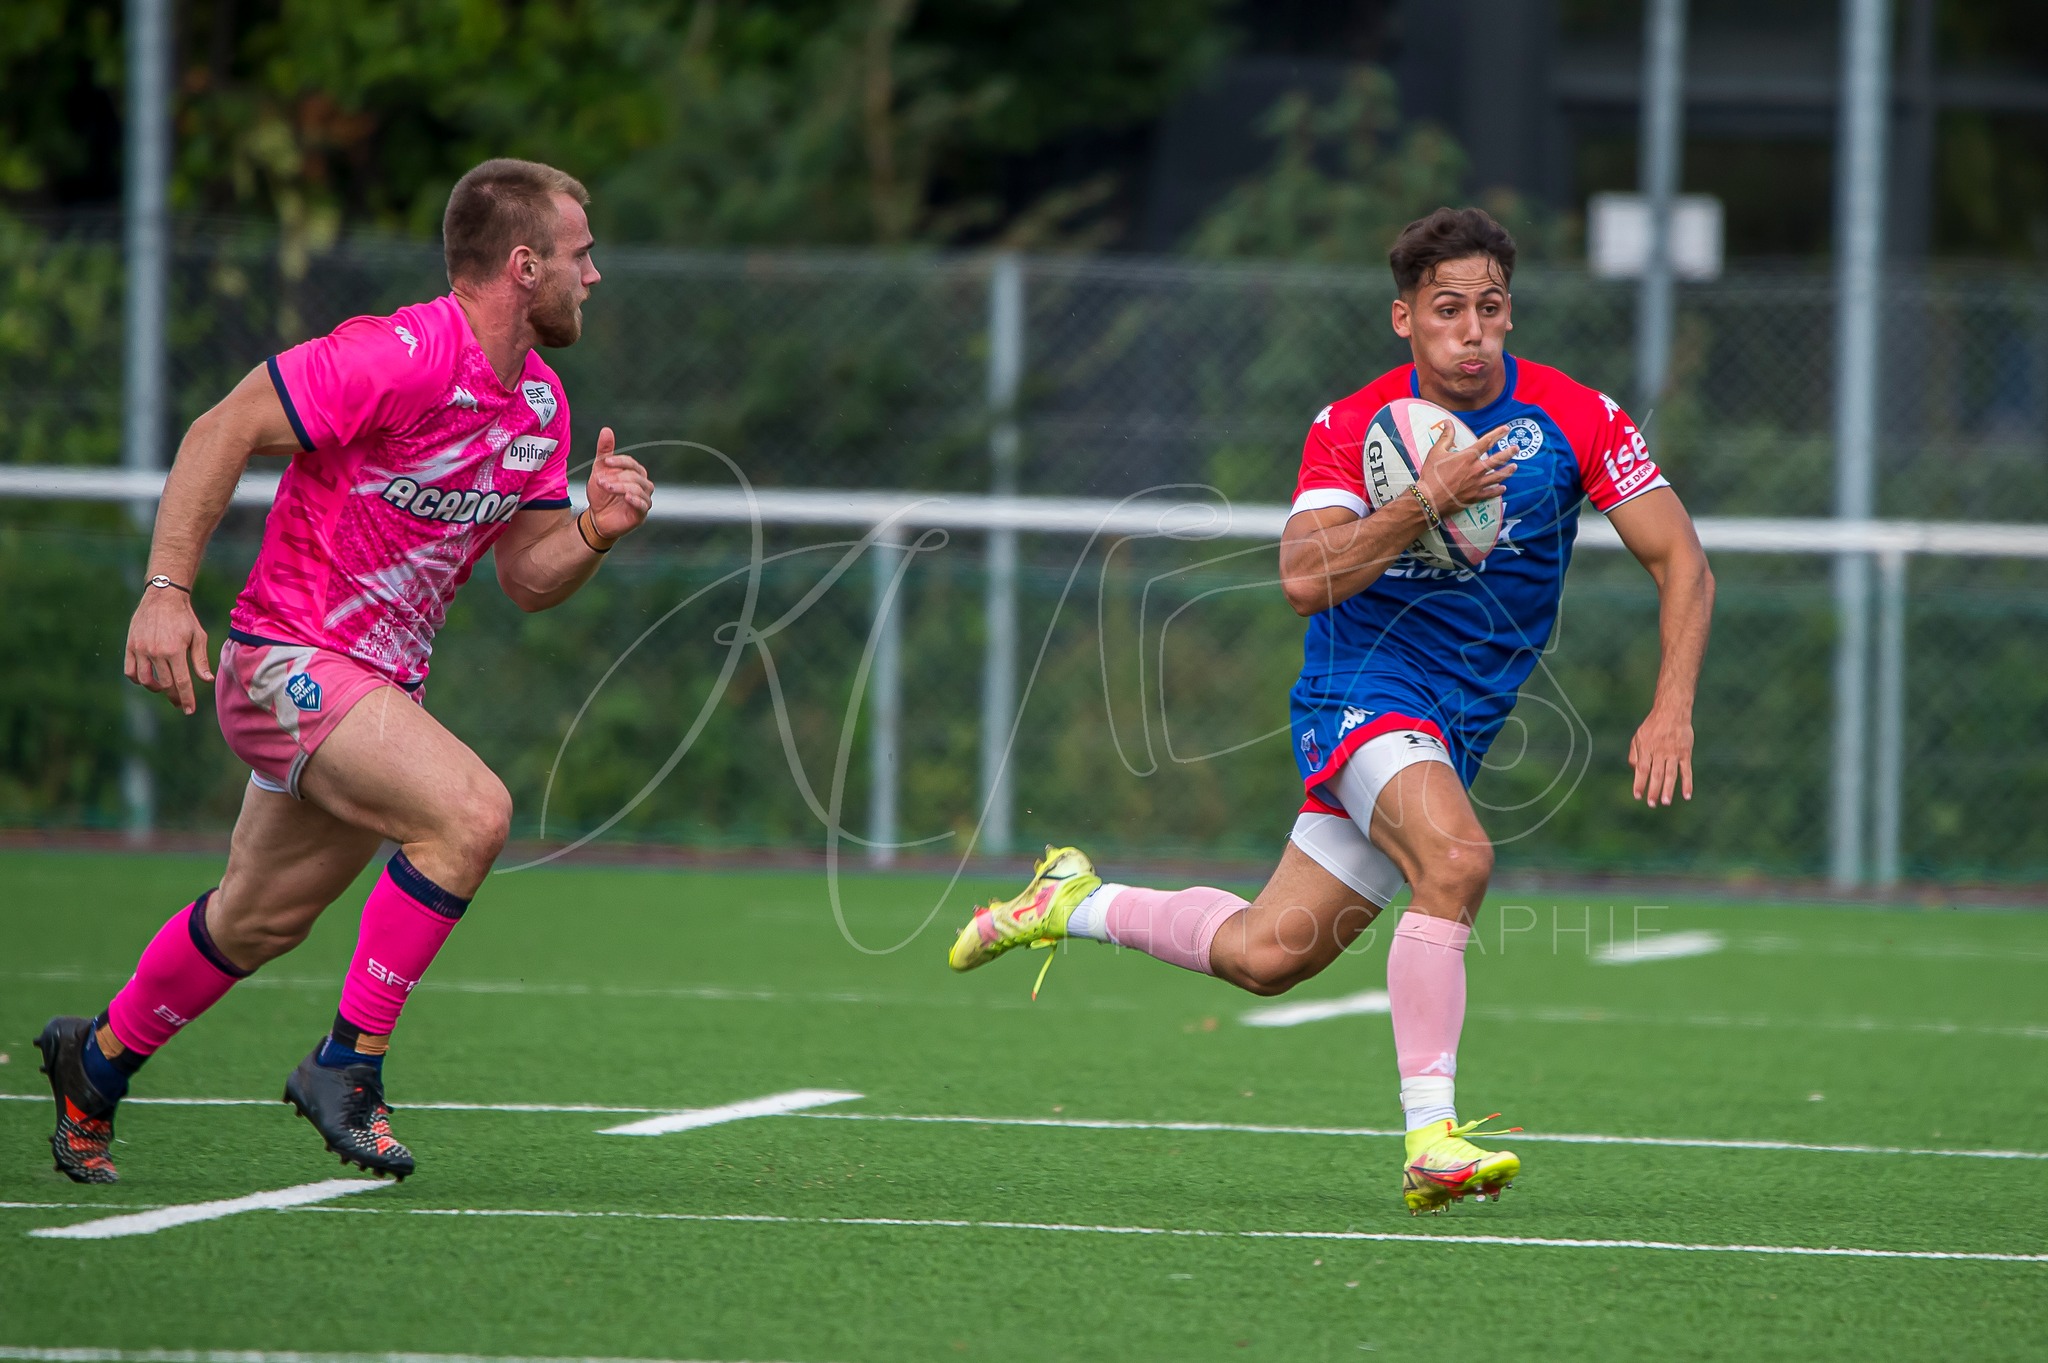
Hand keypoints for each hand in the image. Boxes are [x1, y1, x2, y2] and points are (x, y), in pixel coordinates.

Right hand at [125, 587, 212, 715]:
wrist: (163, 597)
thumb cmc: (184, 618)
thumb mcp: (198, 637)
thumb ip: (200, 660)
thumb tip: (206, 680)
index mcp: (175, 651)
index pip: (182, 682)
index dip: (186, 699)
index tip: (189, 711)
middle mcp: (156, 652)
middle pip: (164, 684)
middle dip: (174, 696)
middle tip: (180, 701)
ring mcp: (140, 650)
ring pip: (145, 680)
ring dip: (156, 688)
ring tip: (165, 688)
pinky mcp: (130, 646)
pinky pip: (130, 671)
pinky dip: (138, 679)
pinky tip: (148, 679)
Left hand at [583, 427, 652, 539]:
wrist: (597, 517)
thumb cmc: (601, 494)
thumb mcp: (600, 471)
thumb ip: (604, 452)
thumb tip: (606, 430)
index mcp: (635, 473)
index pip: (631, 463)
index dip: (619, 461)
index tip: (605, 462)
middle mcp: (643, 485)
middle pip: (635, 476)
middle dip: (616, 477)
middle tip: (600, 481)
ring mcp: (644, 499)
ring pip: (637, 489)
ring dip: (620, 487)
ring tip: (606, 488)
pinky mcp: (641, 514)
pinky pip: (643, 505)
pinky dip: (635, 500)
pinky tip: (626, 497)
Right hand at [1417, 422, 1515, 515]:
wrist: (1429, 499)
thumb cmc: (1431, 475)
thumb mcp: (1436, 452)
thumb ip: (1445, 436)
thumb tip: (1447, 421)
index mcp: (1467, 457)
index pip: (1486, 441)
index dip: (1498, 434)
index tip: (1506, 429)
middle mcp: (1476, 469)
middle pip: (1497, 459)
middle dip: (1509, 452)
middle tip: (1516, 448)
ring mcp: (1477, 484)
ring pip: (1498, 476)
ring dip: (1507, 471)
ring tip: (1514, 467)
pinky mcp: (1475, 496)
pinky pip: (1491, 493)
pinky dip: (1498, 490)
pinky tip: (1503, 488)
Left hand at [1629, 705, 1694, 805]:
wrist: (1672, 712)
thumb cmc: (1653, 726)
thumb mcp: (1638, 737)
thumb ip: (1634, 754)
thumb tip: (1634, 771)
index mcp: (1646, 748)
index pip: (1642, 769)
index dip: (1639, 782)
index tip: (1637, 795)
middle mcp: (1659, 752)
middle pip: (1656, 774)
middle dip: (1653, 790)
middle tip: (1651, 804)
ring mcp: (1673, 753)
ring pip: (1670, 774)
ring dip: (1668, 789)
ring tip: (1665, 802)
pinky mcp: (1685, 753)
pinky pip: (1686, 770)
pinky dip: (1687, 783)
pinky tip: (1686, 796)